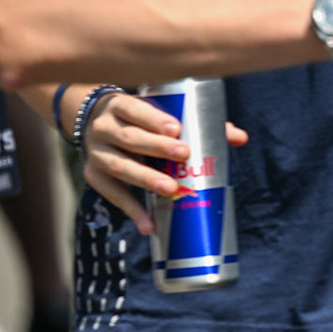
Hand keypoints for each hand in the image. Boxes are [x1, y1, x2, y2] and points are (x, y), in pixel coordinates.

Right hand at [72, 89, 249, 233]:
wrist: (93, 123)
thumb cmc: (139, 118)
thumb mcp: (156, 112)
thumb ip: (198, 122)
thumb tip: (239, 138)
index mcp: (120, 106)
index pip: (135, 109)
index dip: (154, 119)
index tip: (177, 128)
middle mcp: (104, 128)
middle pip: (130, 138)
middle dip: (157, 147)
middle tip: (184, 154)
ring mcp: (96, 153)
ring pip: (120, 166)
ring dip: (146, 179)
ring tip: (170, 189)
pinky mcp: (94, 176)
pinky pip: (114, 195)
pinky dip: (133, 211)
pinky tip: (149, 225)